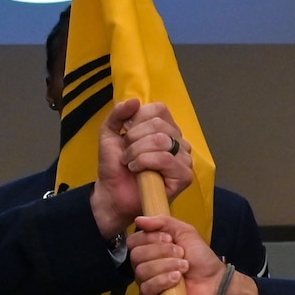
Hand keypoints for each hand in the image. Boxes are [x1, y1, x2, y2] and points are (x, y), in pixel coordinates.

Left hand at [88, 99, 194, 237]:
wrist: (111, 194)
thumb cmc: (115, 166)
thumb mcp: (109, 133)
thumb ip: (118, 114)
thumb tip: (135, 101)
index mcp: (165, 128)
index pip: (159, 109)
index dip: (138, 119)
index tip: (126, 134)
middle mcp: (178, 141)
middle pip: (159, 124)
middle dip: (134, 138)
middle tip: (126, 153)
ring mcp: (183, 158)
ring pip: (162, 140)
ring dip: (137, 151)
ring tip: (129, 163)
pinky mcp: (184, 176)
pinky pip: (166, 159)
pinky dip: (145, 162)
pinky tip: (137, 170)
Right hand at [128, 214, 223, 294]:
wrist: (215, 282)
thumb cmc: (200, 258)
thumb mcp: (185, 232)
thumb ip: (163, 222)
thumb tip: (139, 219)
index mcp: (149, 250)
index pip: (133, 242)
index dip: (149, 238)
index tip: (169, 239)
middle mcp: (144, 267)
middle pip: (136, 256)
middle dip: (161, 252)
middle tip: (181, 253)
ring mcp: (147, 285)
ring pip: (142, 271)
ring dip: (166, 265)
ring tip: (184, 267)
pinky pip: (146, 289)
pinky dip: (162, 281)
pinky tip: (177, 279)